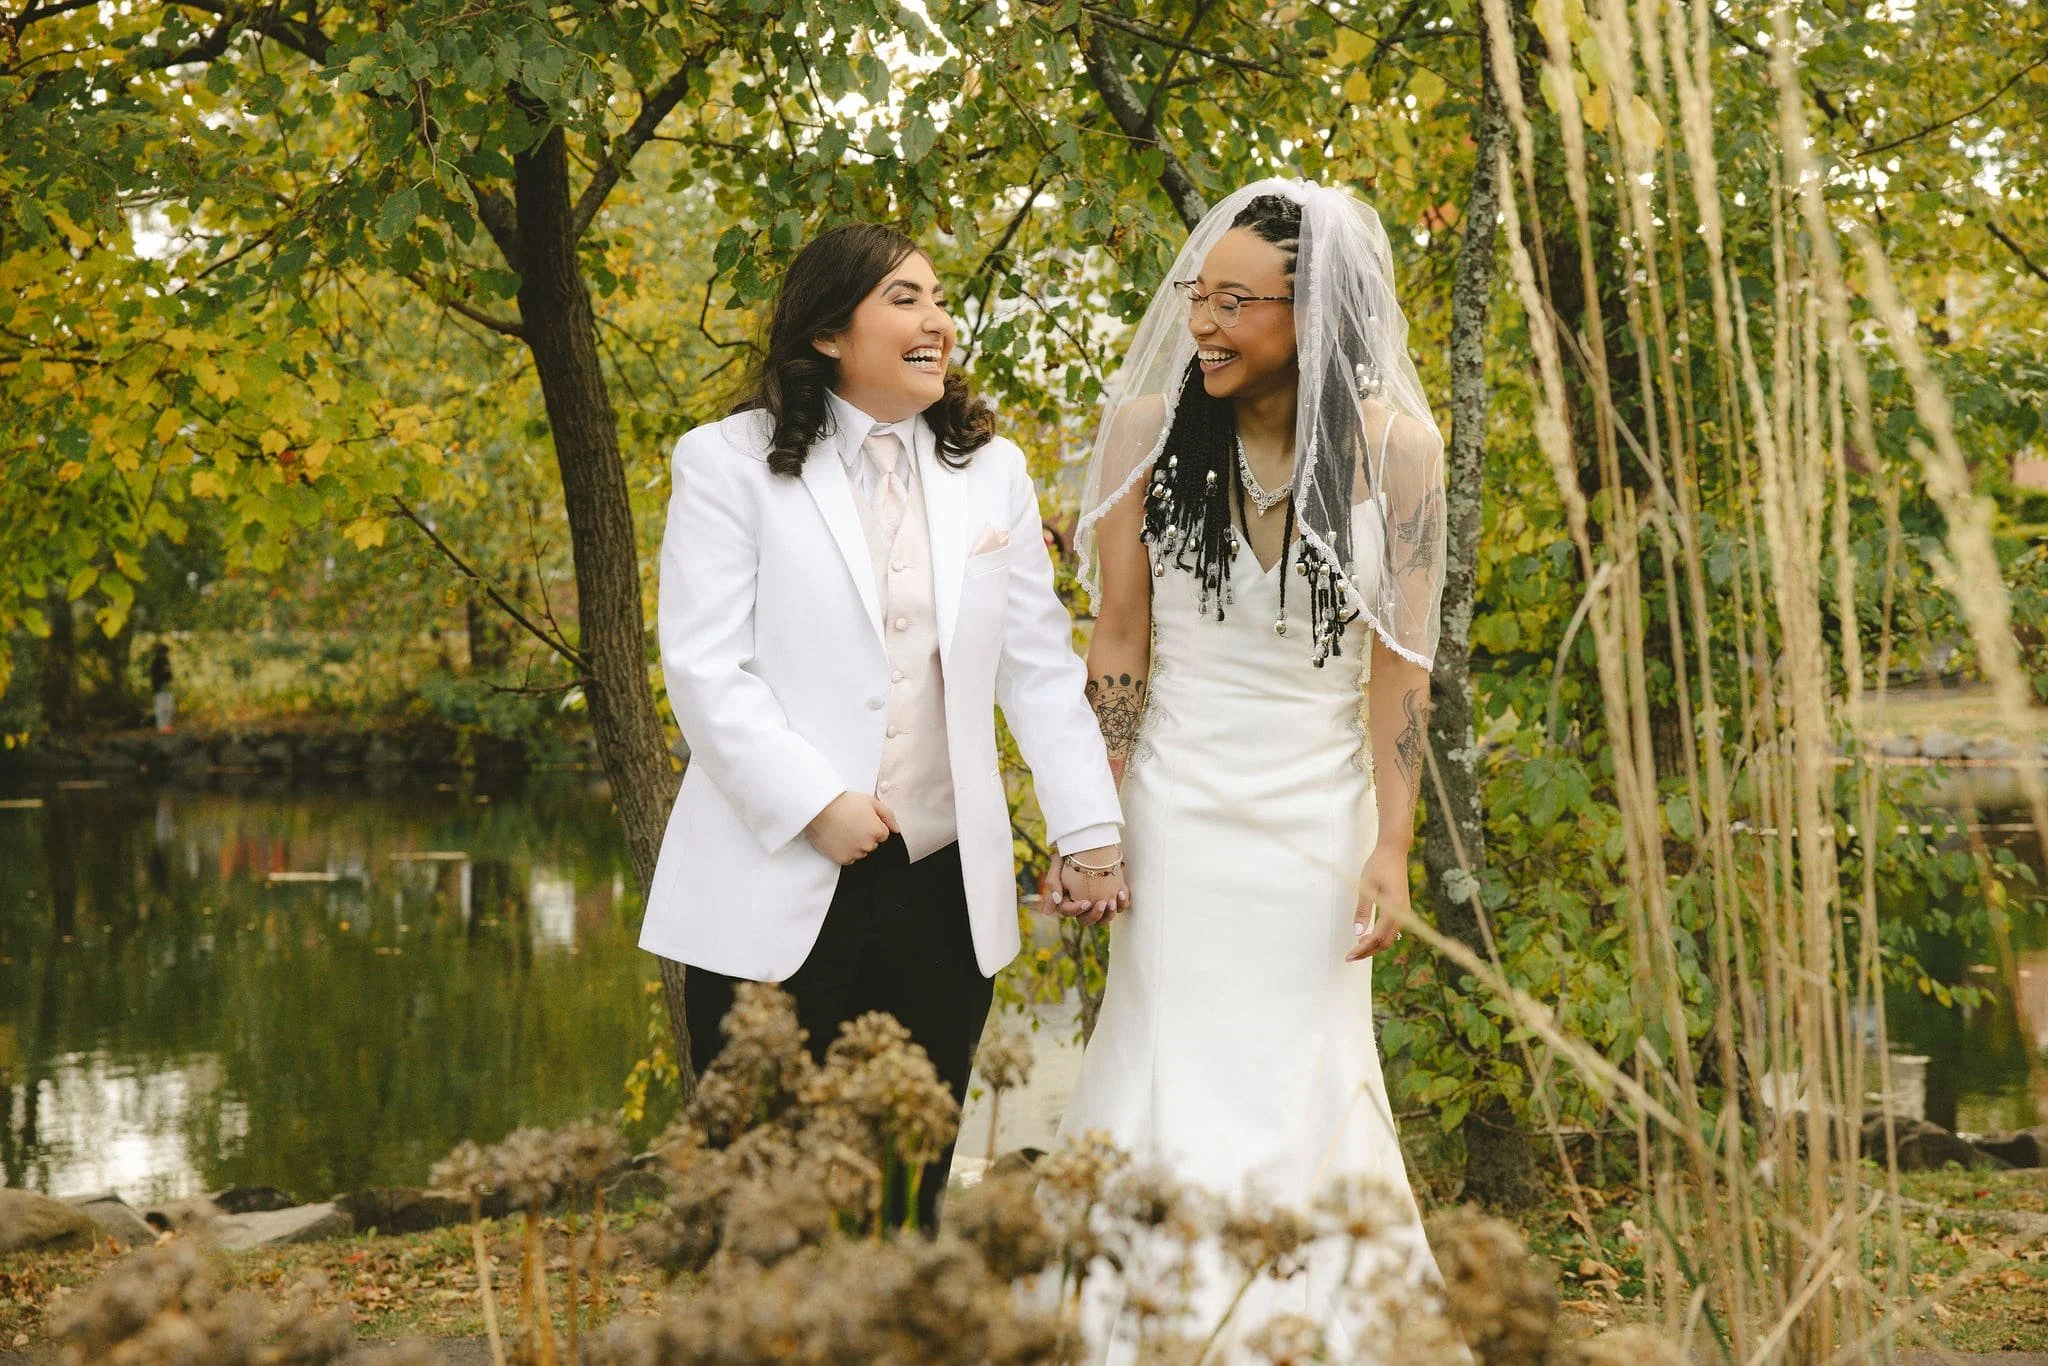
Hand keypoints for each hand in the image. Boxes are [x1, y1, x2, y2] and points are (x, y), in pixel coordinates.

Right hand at [804, 791, 897, 865]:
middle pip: (872, 844)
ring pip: (860, 852)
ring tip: (843, 829)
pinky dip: (845, 850)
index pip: (882, 834)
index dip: (872, 825)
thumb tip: (897, 830)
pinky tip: (838, 838)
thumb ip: (888, 816)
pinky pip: (849, 858)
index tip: (861, 818)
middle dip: (864, 835)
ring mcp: (855, 853)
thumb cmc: (844, 802)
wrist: (819, 808)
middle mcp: (868, 844)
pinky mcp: (842, 859)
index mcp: (877, 831)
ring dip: (855, 844)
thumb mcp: (871, 802)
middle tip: (851, 822)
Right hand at [1043, 843, 1128, 926]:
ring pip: (1105, 918)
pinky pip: (1120, 907)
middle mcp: (1082, 903)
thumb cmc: (1072, 851)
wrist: (1091, 841)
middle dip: (1095, 915)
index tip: (1086, 902)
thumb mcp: (1058, 863)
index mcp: (1066, 899)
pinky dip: (1122, 903)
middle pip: (1086, 920)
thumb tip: (1048, 912)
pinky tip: (1121, 892)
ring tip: (1113, 900)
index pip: (1068, 912)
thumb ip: (1053, 884)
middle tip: (1103, 903)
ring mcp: (1098, 901)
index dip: (1076, 910)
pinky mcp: (1113, 896)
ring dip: (1110, 913)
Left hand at [1349, 843, 1409, 961]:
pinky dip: (1380, 937)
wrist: (1394, 851)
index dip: (1363, 948)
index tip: (1349, 955)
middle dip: (1369, 952)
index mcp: (1394, 908)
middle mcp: (1403, 913)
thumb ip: (1363, 911)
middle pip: (1386, 942)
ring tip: (1357, 948)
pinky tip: (1368, 936)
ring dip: (1375, 945)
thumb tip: (1357, 933)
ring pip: (1391, 937)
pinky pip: (1392, 929)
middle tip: (1350, 957)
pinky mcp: (1402, 908)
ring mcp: (1404, 911)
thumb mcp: (1366, 887)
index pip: (1378, 937)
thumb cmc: (1378, 866)